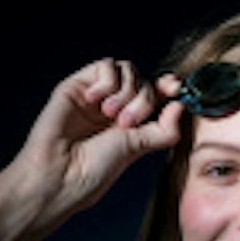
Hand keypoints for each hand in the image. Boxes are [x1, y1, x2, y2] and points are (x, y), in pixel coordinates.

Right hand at [6, 59, 184, 227]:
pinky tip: (95, 102)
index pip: (157, 94)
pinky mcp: (78, 85)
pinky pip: (106, 65)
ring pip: (129, 70)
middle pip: (146, 81)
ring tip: (111, 115)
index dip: (168, 87)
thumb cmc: (93, 169)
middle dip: (144, 100)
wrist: (59, 175)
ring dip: (127, 91)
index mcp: (132, 122)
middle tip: (127, 123)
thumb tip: (180, 106)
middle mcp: (115, 106)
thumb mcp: (137, 148)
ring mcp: (97, 95)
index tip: (175, 88)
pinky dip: (108, 82)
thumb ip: (163, 129)